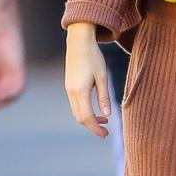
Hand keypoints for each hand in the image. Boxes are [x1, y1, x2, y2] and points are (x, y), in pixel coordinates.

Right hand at [65, 23, 111, 137]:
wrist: (79, 41)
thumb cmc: (93, 57)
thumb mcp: (102, 77)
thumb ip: (104, 97)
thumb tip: (107, 115)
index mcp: (80, 91)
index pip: (87, 117)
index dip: (96, 128)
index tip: (106, 134)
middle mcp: (71, 92)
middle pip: (79, 117)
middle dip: (92, 126)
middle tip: (106, 130)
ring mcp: (68, 89)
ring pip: (76, 111)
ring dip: (88, 118)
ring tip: (104, 119)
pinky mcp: (69, 85)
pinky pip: (75, 104)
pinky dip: (84, 110)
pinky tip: (95, 108)